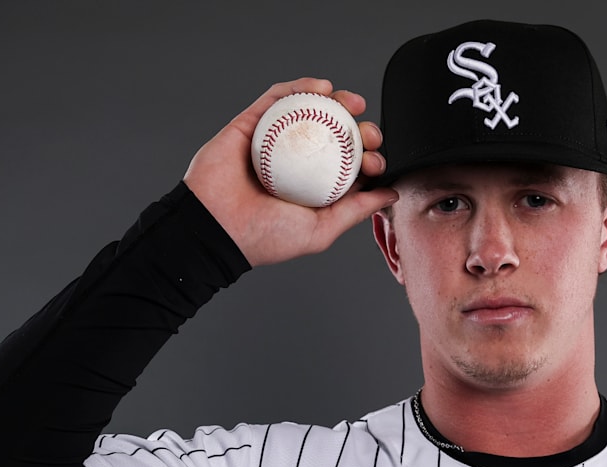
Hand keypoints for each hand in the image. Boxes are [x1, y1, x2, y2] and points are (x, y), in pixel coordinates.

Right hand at [183, 78, 398, 266]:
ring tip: (352, 102)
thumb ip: (355, 210)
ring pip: (308, 112)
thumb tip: (390, 193)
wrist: (216, 228)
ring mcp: (273, 141)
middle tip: (368, 133)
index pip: (347, 163)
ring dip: (335, 101)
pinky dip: (299, 88)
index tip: (375, 159)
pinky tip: (320, 88)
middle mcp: (295, 162)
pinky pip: (277, 99)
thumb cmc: (264, 237)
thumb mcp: (321, 229)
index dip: (367, 155)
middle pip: (333, 134)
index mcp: (313, 187)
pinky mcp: (251, 124)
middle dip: (357, 127)